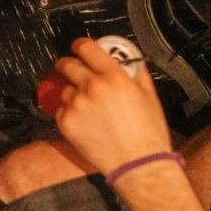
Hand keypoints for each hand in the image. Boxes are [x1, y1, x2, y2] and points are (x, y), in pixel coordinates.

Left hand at [53, 37, 172, 177]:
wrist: (138, 165)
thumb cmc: (148, 134)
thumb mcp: (149, 96)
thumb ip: (135, 73)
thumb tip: (127, 60)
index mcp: (114, 77)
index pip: (87, 48)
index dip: (81, 45)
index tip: (79, 47)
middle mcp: (92, 87)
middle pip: (68, 64)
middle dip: (70, 65)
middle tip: (75, 72)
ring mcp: (77, 105)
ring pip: (64, 88)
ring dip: (72, 92)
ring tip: (87, 106)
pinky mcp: (66, 122)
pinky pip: (61, 109)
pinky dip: (69, 112)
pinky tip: (85, 121)